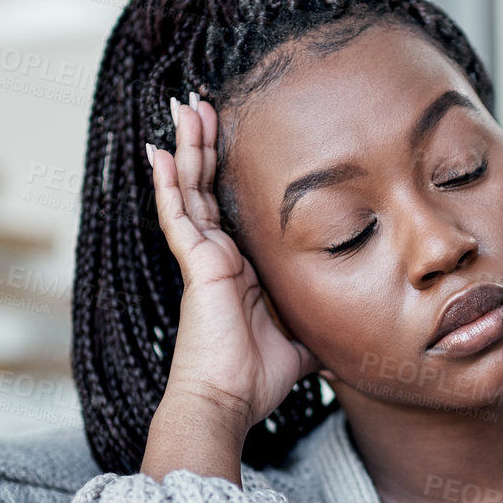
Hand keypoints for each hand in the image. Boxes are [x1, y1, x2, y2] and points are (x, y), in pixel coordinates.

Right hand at [146, 92, 321, 439]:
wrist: (229, 401)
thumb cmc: (256, 379)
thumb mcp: (301, 342)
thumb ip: (317, 327)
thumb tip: (345, 340)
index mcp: (241, 268)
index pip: (233, 206)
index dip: (230, 171)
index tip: (234, 135)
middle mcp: (219, 256)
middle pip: (209, 186)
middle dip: (207, 144)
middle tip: (203, 102)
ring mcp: (204, 258)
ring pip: (192, 189)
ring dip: (188, 146)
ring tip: (185, 105)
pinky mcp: (196, 265)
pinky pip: (178, 214)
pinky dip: (167, 183)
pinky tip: (157, 151)